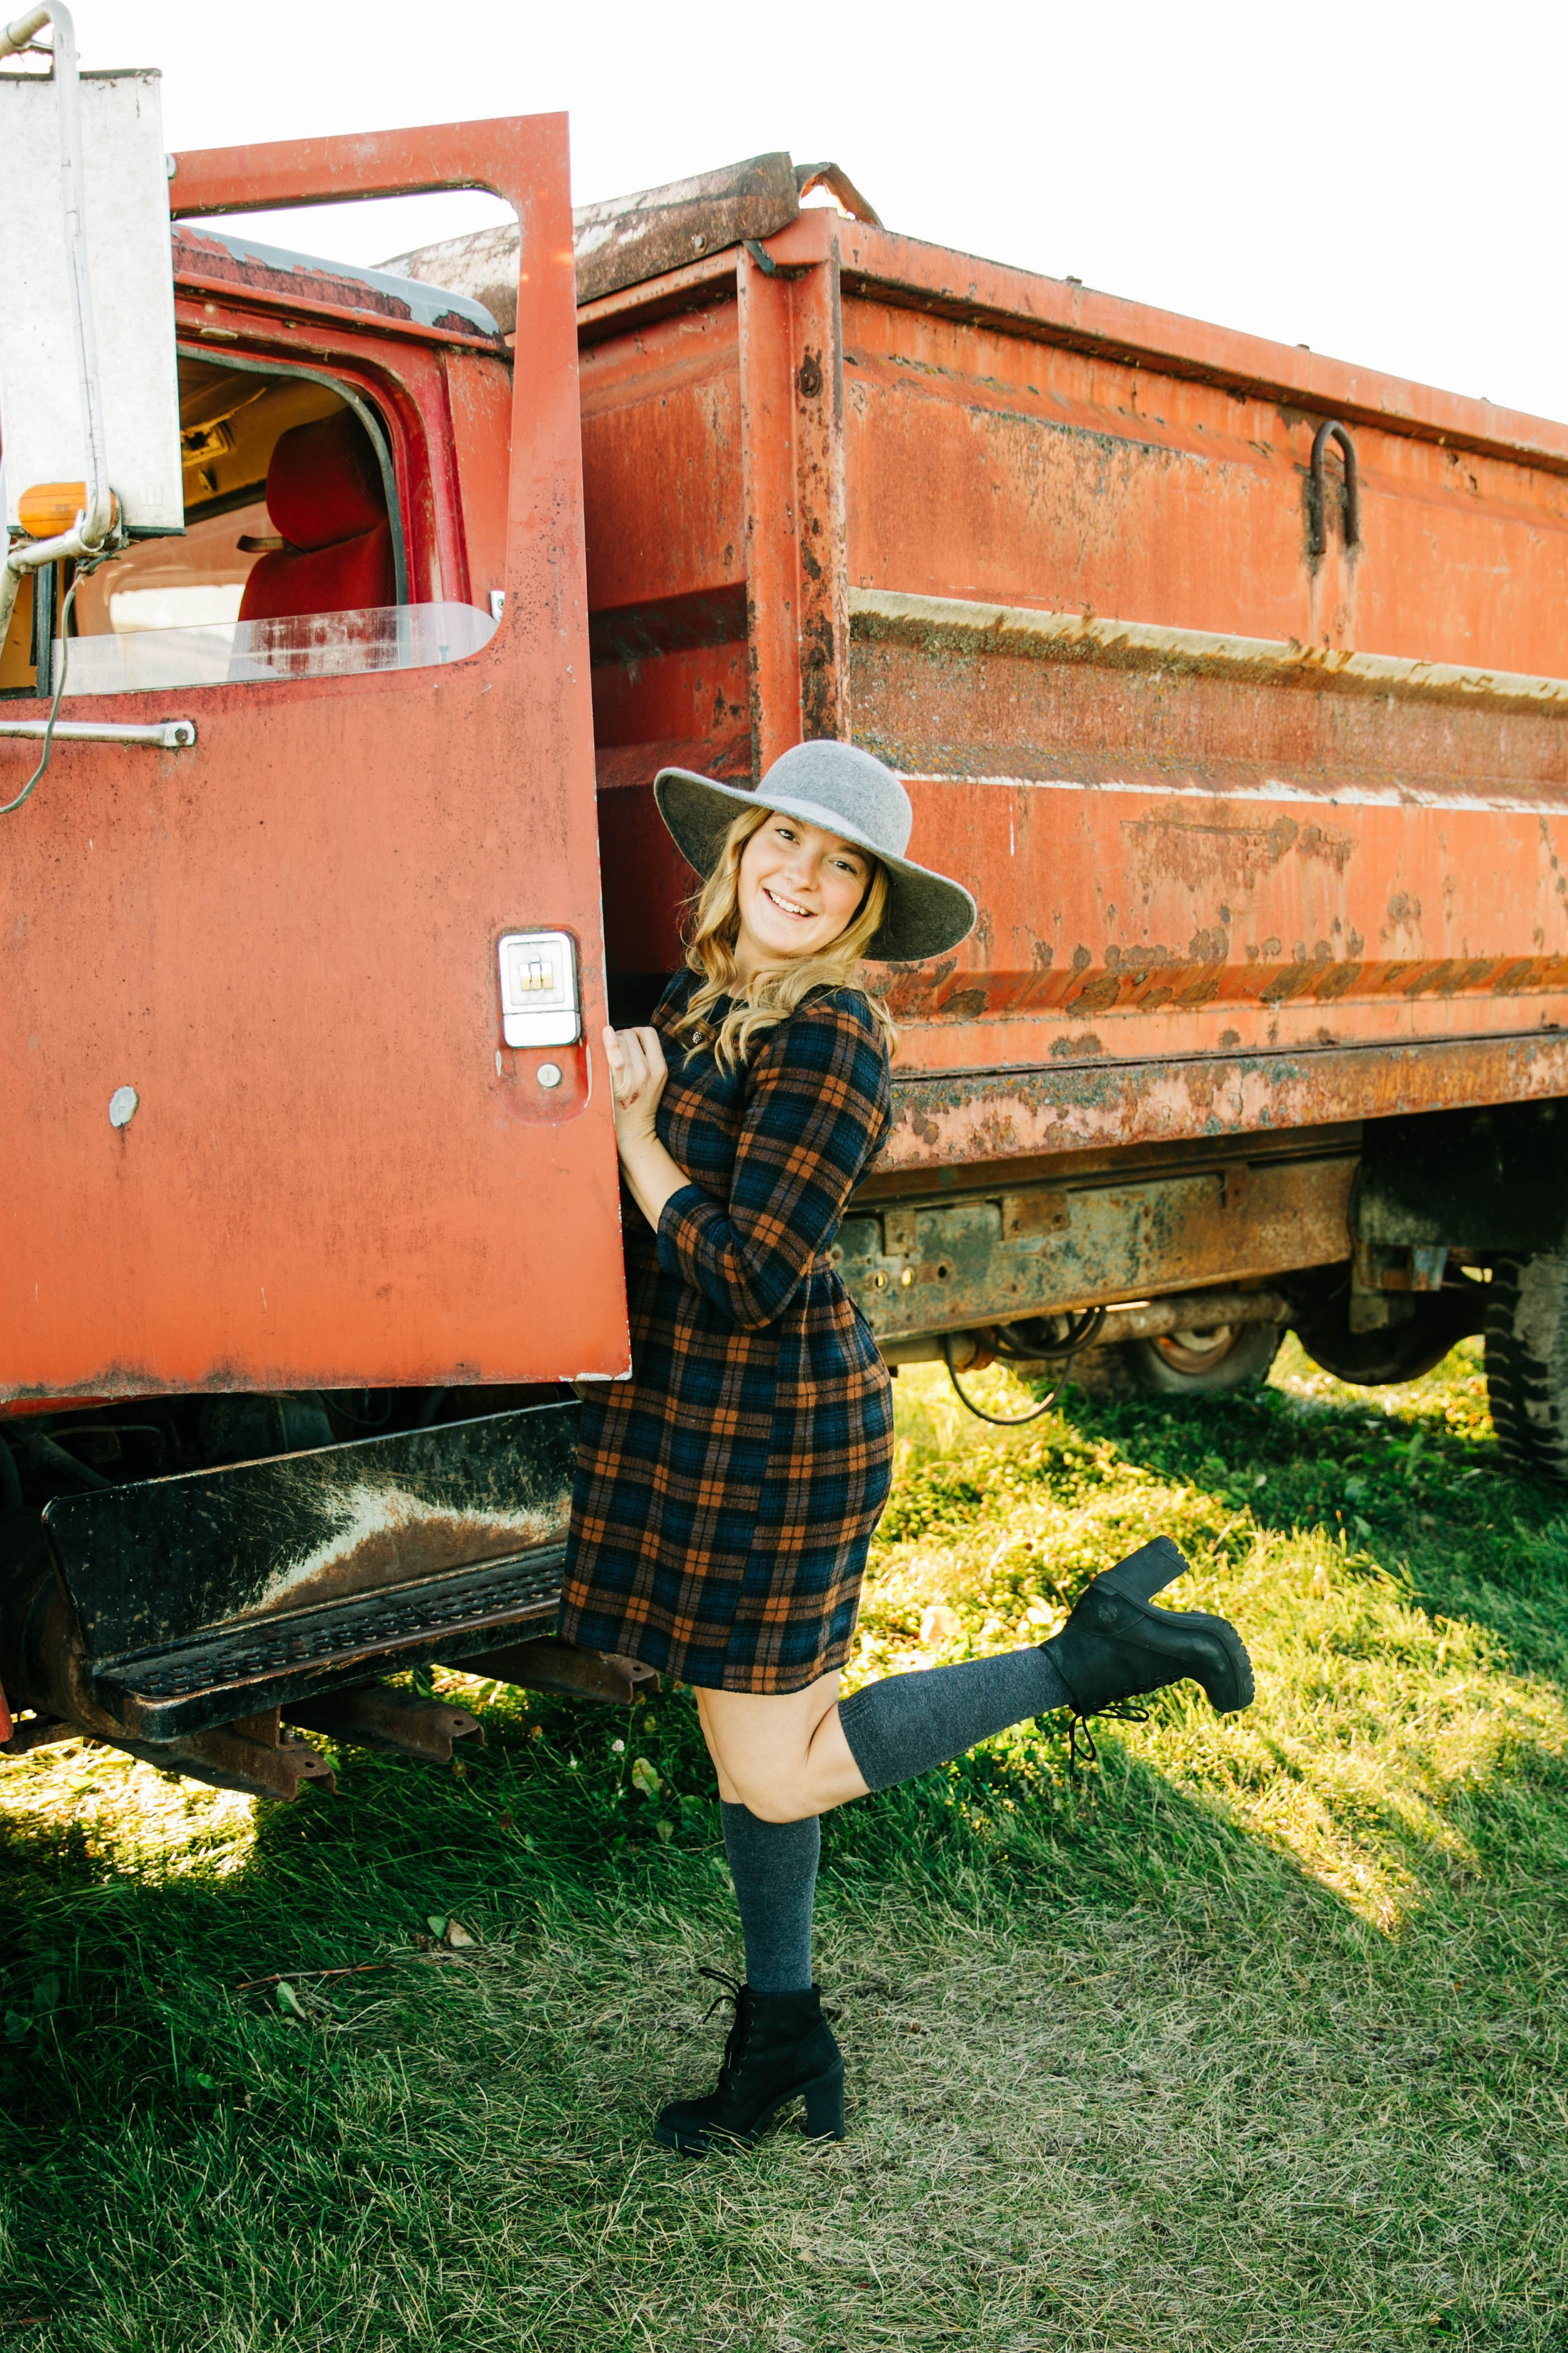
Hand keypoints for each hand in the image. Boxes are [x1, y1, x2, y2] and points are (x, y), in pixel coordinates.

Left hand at [602, 1024, 668, 1147]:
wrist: (636, 1129)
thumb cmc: (641, 1102)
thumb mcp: (655, 1078)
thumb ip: (648, 1057)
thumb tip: (628, 1035)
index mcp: (660, 1066)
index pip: (648, 1033)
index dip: (636, 1031)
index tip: (628, 1041)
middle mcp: (649, 1069)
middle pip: (631, 1035)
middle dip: (621, 1037)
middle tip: (615, 1051)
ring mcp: (635, 1076)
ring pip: (621, 1042)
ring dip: (611, 1043)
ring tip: (610, 1056)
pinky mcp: (620, 1084)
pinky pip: (615, 1057)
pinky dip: (610, 1043)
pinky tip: (606, 1033)